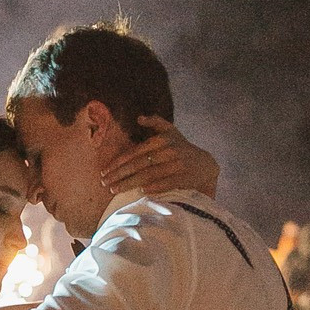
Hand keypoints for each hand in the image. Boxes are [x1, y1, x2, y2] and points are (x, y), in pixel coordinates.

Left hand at [104, 116, 220, 199]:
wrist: (205, 164)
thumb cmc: (182, 148)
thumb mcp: (171, 131)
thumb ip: (155, 123)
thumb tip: (139, 118)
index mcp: (162, 140)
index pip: (135, 153)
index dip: (119, 162)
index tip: (104, 171)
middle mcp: (169, 151)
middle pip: (139, 165)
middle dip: (119, 174)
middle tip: (104, 182)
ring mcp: (177, 165)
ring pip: (149, 175)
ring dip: (130, 183)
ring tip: (114, 190)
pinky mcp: (184, 178)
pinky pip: (166, 183)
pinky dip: (154, 187)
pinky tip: (141, 192)